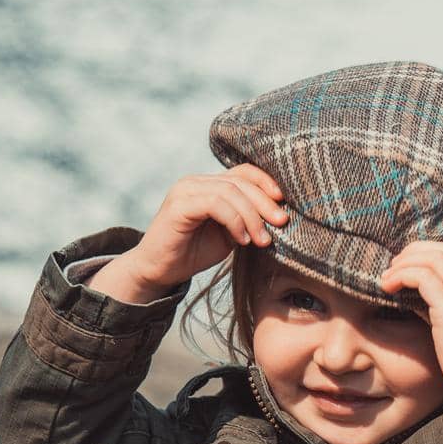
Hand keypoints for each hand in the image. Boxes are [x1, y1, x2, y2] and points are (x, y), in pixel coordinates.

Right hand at [95, 164, 288, 303]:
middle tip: (281, 223)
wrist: (159, 271)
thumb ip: (246, 220)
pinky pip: (215, 204)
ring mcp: (186, 190)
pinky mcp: (179, 205)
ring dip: (252, 216)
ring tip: (262, 240)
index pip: (243, 172)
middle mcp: (196, 181)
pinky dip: (234, 221)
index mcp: (208, 184)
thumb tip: (278, 216)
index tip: (284, 204)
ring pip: (230, 191)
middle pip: (240, 181)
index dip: (266, 183)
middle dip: (265, 202)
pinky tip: (242, 240)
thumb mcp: (228, 235)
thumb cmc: (193, 253)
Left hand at [377, 241, 442, 406]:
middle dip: (412, 253)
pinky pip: (422, 277)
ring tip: (387, 279)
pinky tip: (388, 289)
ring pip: (431, 258)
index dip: (433, 250)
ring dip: (403, 264)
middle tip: (393, 268)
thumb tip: (413, 291)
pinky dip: (401, 276)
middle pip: (442, 249)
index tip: (413, 266)